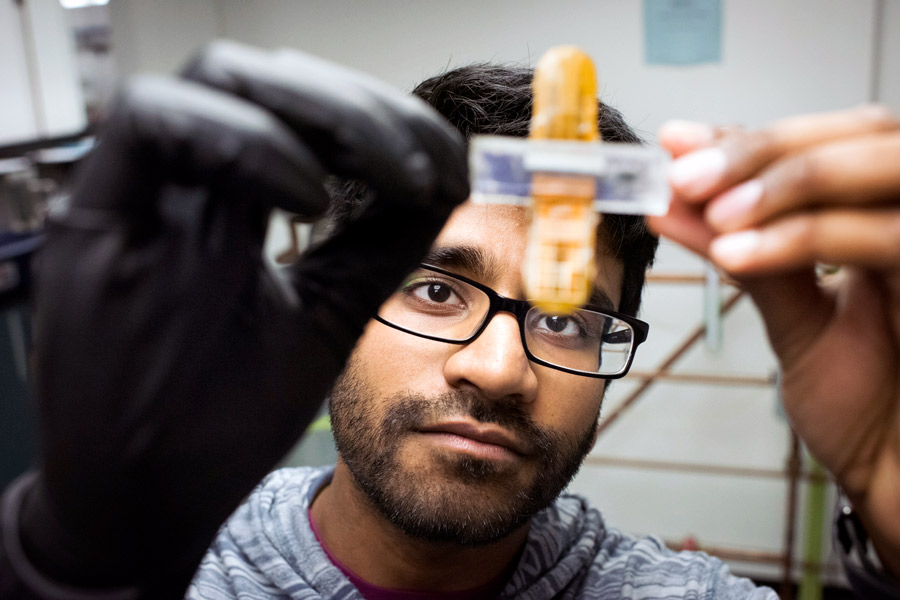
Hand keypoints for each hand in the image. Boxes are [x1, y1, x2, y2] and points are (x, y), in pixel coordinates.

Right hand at [17, 41, 466, 594]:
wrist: (148, 501)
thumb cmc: (226, 415)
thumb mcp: (329, 316)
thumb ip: (379, 247)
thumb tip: (450, 177)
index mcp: (232, 203)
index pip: (300, 109)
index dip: (381, 116)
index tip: (445, 167)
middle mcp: (182, 185)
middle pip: (265, 76)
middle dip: (361, 107)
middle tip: (421, 166)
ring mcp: (136, 197)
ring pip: (216, 76)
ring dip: (320, 113)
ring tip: (384, 178)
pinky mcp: (91, 222)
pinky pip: (153, 121)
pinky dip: (247, 144)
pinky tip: (310, 201)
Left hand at [649, 105, 899, 573]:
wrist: (895, 471)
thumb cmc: (862, 401)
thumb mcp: (794, 316)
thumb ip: (744, 255)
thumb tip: (672, 203)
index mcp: (883, 212)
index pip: (826, 137)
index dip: (750, 135)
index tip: (677, 142)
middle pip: (861, 130)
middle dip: (763, 148)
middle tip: (685, 175)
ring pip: (881, 164)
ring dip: (785, 179)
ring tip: (711, 213)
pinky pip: (885, 238)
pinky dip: (804, 237)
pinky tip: (736, 254)